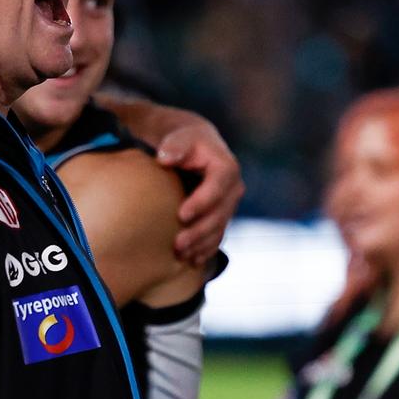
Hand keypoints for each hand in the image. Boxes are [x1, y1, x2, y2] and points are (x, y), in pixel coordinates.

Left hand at [155, 119, 243, 265]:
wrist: (193, 147)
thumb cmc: (184, 141)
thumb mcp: (180, 138)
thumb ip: (174, 146)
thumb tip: (165, 158)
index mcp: (226, 168)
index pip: (216, 188)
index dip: (201, 203)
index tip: (181, 215)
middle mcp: (233, 189)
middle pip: (219, 215)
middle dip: (199, 231)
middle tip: (178, 244)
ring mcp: (229, 205)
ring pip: (219, 229)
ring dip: (202, 244)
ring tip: (181, 255)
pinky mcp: (222, 216)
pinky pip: (217, 236)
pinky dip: (206, 249)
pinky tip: (192, 260)